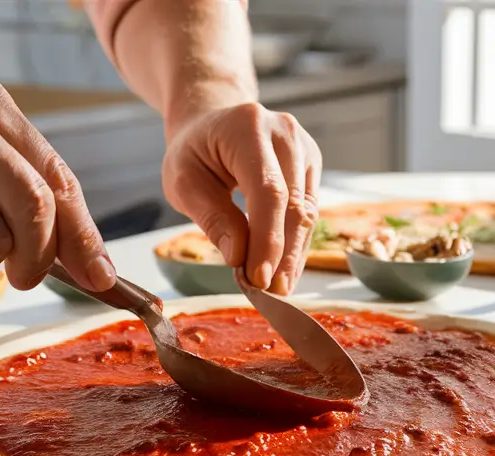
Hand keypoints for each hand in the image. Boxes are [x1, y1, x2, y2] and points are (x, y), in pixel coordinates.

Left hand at [161, 103, 321, 294]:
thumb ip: (212, 218)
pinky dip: (296, 243)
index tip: (259, 278)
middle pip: (294, 204)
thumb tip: (239, 257)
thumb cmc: (193, 153)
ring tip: (278, 288)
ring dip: (293, 254)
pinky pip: (309, 211)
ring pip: (307, 212)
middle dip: (283, 254)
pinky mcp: (311, 165)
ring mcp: (303, 148)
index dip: (268, 238)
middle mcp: (284, 132)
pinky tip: (284, 269)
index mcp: (248, 128)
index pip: (268, 191)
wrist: (211, 123)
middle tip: (269, 292)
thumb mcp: (184, 183)